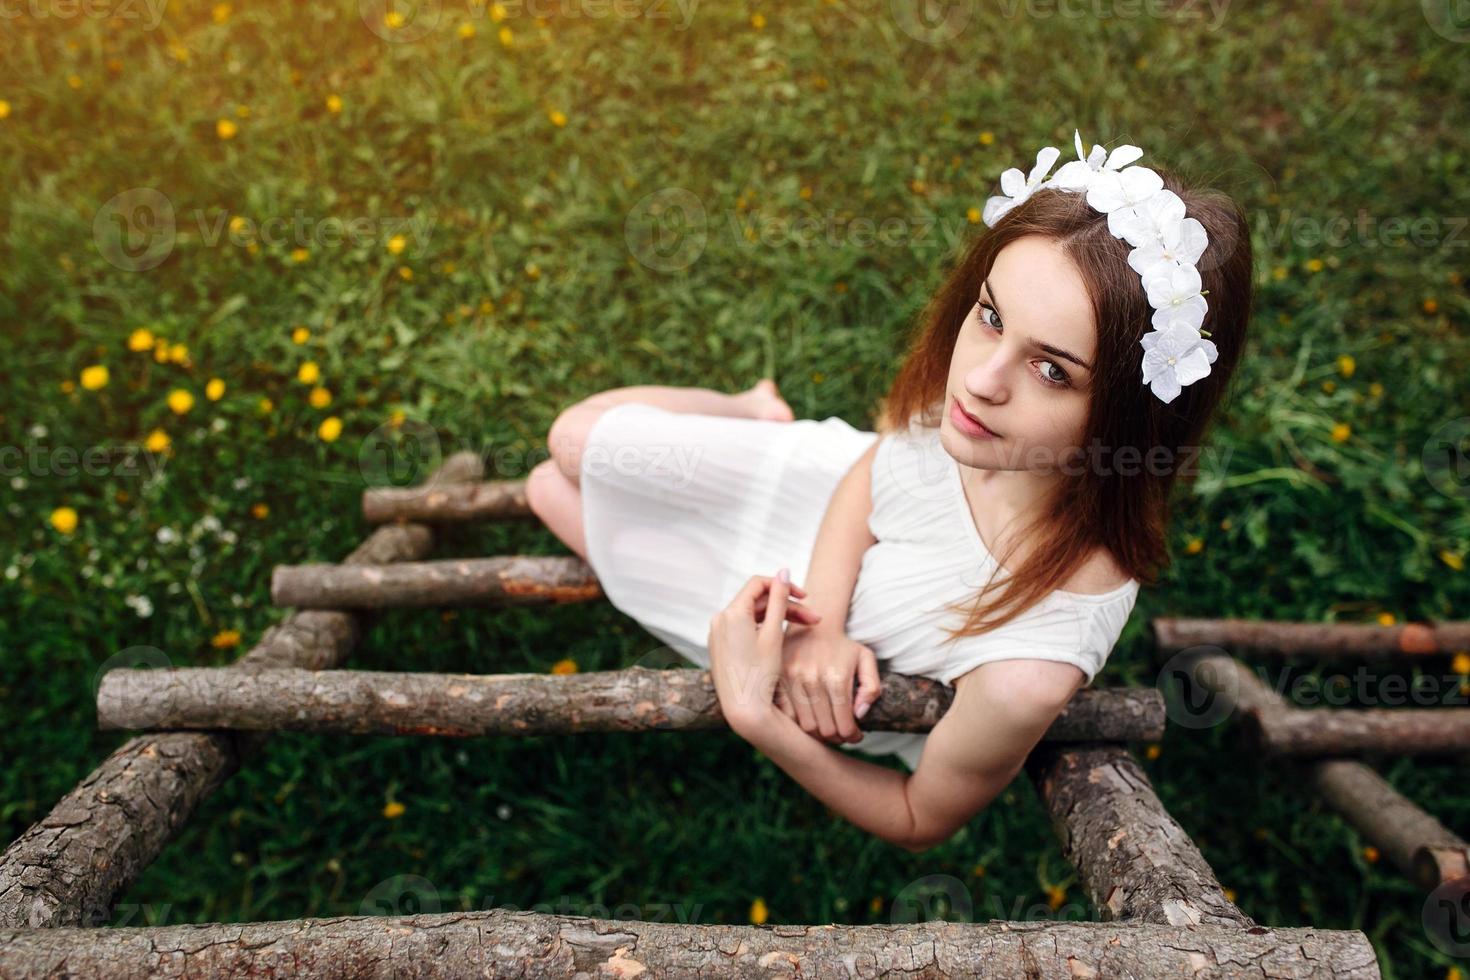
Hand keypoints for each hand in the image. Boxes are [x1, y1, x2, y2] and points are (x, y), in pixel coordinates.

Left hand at [707, 568, 806, 733]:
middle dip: (786, 607)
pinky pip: (743, 629)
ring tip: (804, 630)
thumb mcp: (774, 633)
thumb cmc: (760, 674)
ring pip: (752, 616)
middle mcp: (720, 619)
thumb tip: (783, 570)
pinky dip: (763, 630)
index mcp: (731, 612)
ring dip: (777, 618)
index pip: (759, 583)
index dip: (784, 586)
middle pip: (757, 602)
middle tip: (814, 620)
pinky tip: (782, 640)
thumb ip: (779, 599)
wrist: (744, 709)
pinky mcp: (720, 646)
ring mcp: (718, 634)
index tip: (806, 597)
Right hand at [775, 623, 880, 744]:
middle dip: (837, 737)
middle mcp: (812, 680)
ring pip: (805, 727)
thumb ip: (871, 688)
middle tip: (842, 733)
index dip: (852, 736)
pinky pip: (787, 716)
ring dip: (818, 734)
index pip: (844, 725)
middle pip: (825, 730)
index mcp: (837, 677)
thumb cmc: (842, 647)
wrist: (811, 626)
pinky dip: (798, 723)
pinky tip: (809, 718)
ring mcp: (792, 681)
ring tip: (827, 728)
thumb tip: (860, 714)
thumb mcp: (866, 659)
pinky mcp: (777, 681)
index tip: (855, 735)